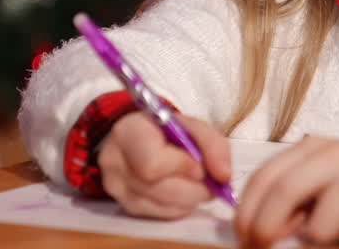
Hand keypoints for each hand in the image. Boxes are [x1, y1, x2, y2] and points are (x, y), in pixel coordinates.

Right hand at [98, 112, 231, 218]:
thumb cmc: (165, 130)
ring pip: (161, 204)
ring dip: (190, 198)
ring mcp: (117, 185)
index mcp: (129, 131)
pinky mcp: (125, 204)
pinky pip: (160, 214)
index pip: (152, 162)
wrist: (140, 137)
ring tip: (199, 185)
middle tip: (210, 182)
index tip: (201, 167)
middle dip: (193, 188)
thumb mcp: (190, 125)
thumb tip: (224, 175)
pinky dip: (180, 206)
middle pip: (158, 188)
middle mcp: (115, 160)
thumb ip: (212, 144)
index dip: (181, 168)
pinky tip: (184, 192)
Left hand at [235, 136, 338, 246]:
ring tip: (334, 225)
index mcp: (309, 149)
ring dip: (318, 240)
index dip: (246, 212)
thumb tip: (258, 232)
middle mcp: (333, 156)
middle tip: (264, 247)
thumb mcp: (318, 173)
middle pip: (285, 192)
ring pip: (318, 227)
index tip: (242, 238)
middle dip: (266, 229)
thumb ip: (289, 193)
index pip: (264, 176)